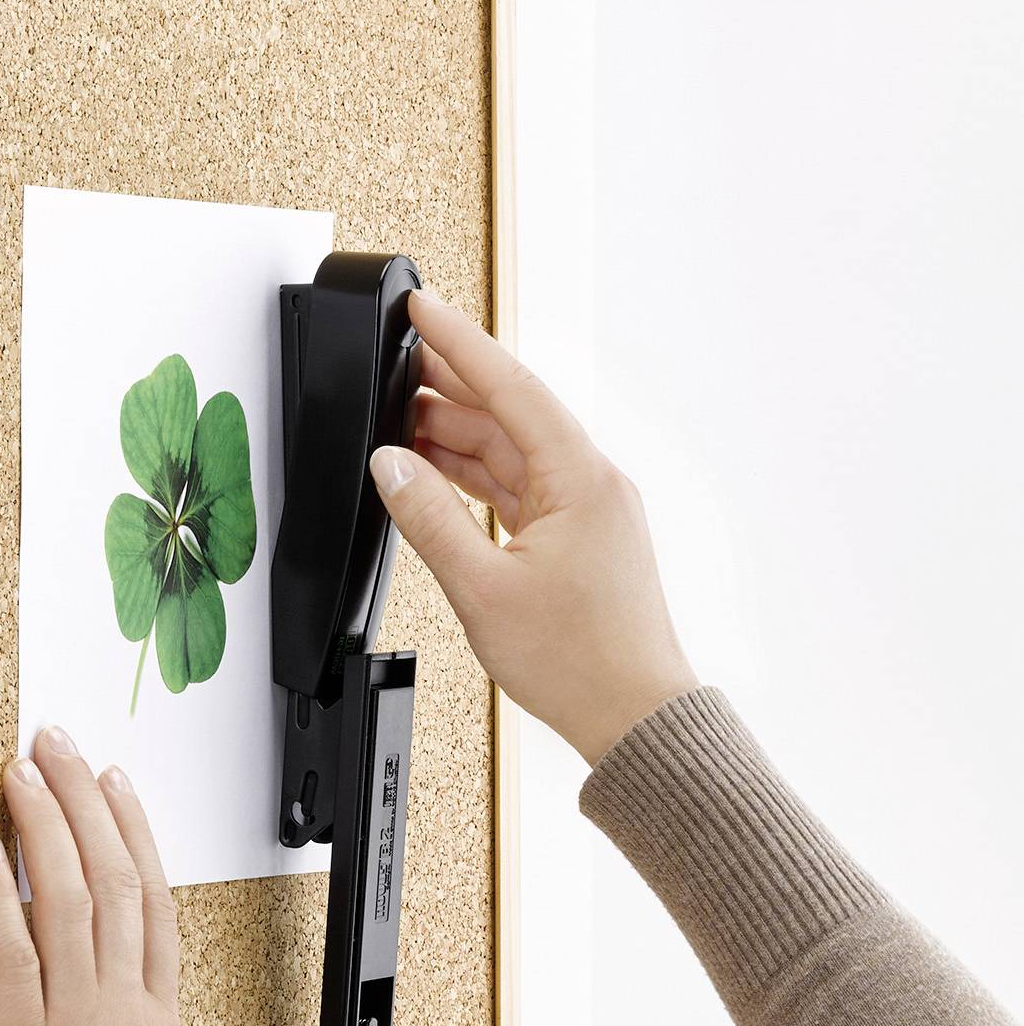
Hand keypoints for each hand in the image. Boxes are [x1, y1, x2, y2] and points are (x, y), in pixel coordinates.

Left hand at [0, 726, 193, 1025]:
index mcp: (156, 1021)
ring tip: (21, 770)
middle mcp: (122, 1008)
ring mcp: (76, 1023)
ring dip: (43, 824)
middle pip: (112, 876)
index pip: (154, 898)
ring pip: (69, 897)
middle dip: (83, 801)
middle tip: (58, 745)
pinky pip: (10, 953)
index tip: (116, 781)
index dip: (134, 830)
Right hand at [369, 292, 697, 765]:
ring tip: (398, 421)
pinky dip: (474, 473)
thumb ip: (429, 519)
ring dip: (456, 433)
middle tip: (393, 360)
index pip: (511, 386)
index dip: (459, 341)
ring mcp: (587, 508)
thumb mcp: (483, 589)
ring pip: (512, 449)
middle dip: (448, 383)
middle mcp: (592, 482)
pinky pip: (519, 484)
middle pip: (511, 411)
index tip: (421, 306)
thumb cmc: (581, 663)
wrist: (635, 718)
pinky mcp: (578, 536)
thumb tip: (390, 466)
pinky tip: (434, 472)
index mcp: (580, 479)